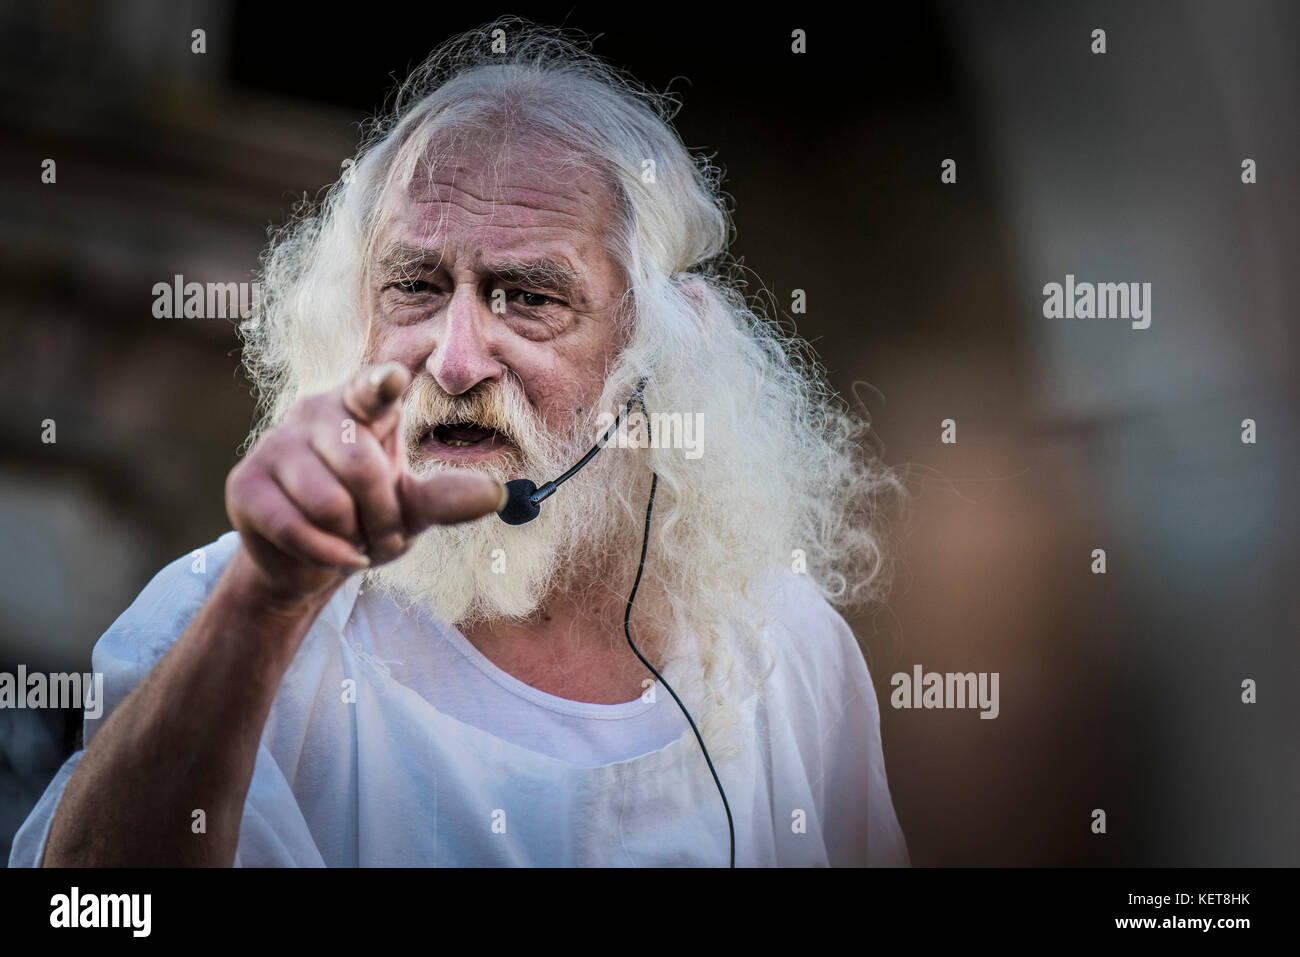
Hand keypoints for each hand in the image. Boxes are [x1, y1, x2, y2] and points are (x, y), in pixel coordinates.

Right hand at [225, 362, 504, 601]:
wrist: (312, 561)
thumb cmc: (367, 517)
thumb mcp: (412, 508)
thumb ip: (447, 498)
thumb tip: (496, 494)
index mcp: (360, 405)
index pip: (373, 387)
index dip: (382, 384)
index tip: (395, 378)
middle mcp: (314, 412)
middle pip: (361, 467)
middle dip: (383, 517)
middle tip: (386, 539)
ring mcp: (274, 445)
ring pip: (328, 502)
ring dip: (354, 539)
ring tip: (355, 543)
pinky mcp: (245, 485)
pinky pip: (294, 527)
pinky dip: (325, 554)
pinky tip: (334, 556)